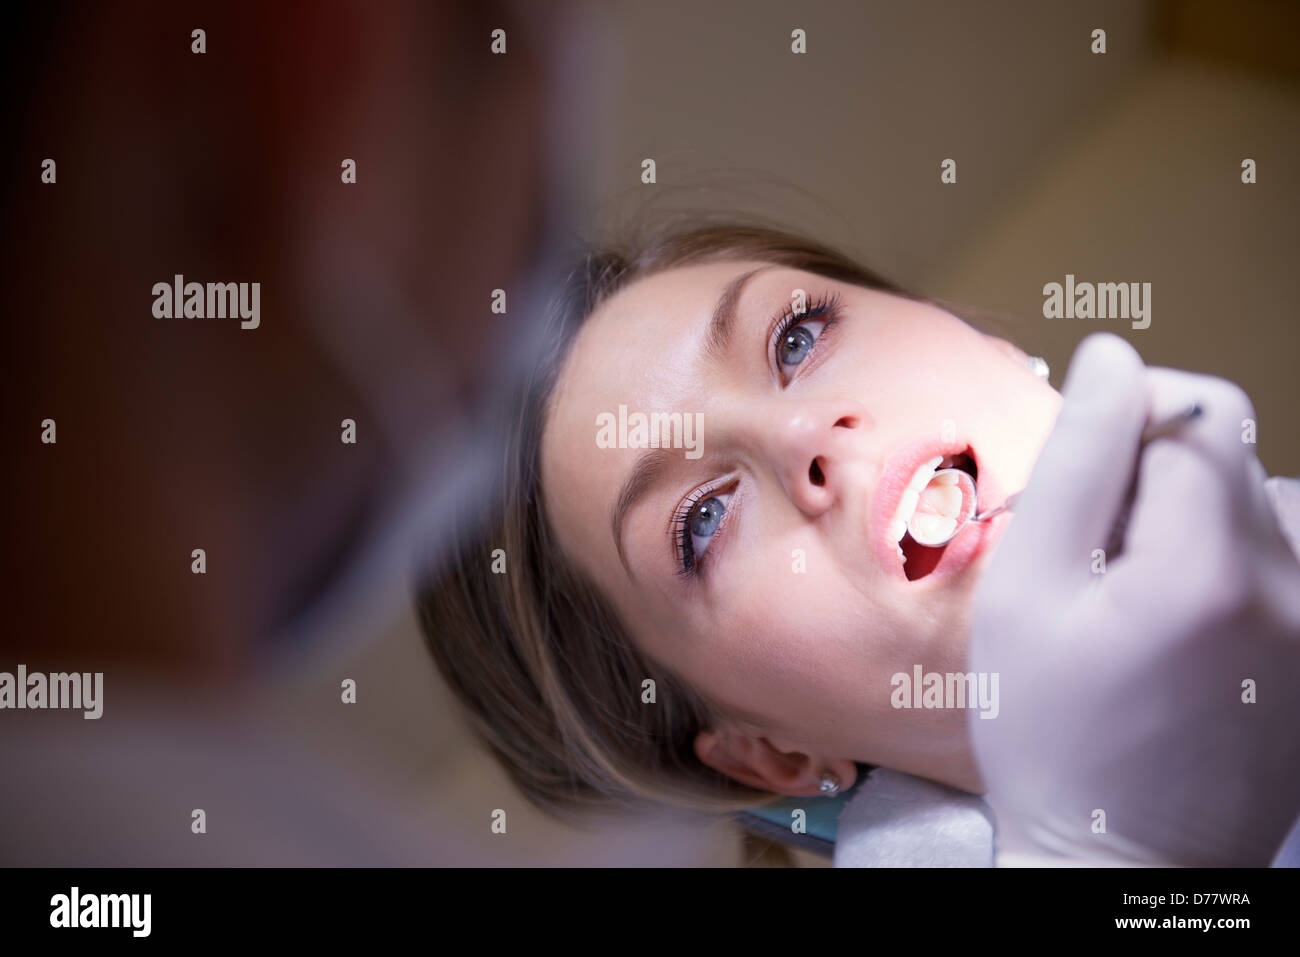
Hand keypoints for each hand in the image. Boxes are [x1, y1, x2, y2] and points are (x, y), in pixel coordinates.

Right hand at [968, 332, 1299, 865]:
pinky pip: (1290, 552)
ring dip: (1196, 507)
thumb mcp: (1029, 593)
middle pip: (1232, 449)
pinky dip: (1236, 551)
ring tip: (1136, 585)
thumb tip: (1113, 357)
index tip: (1074, 483)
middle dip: (1153, 467)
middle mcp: (1292, 585)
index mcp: (1208, 565)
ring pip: (1264, 496)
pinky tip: (1186, 609)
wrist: (1122, 859)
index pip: (1191, 409)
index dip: (1122, 422)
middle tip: (1090, 548)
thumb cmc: (1050, 731)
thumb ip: (1078, 462)